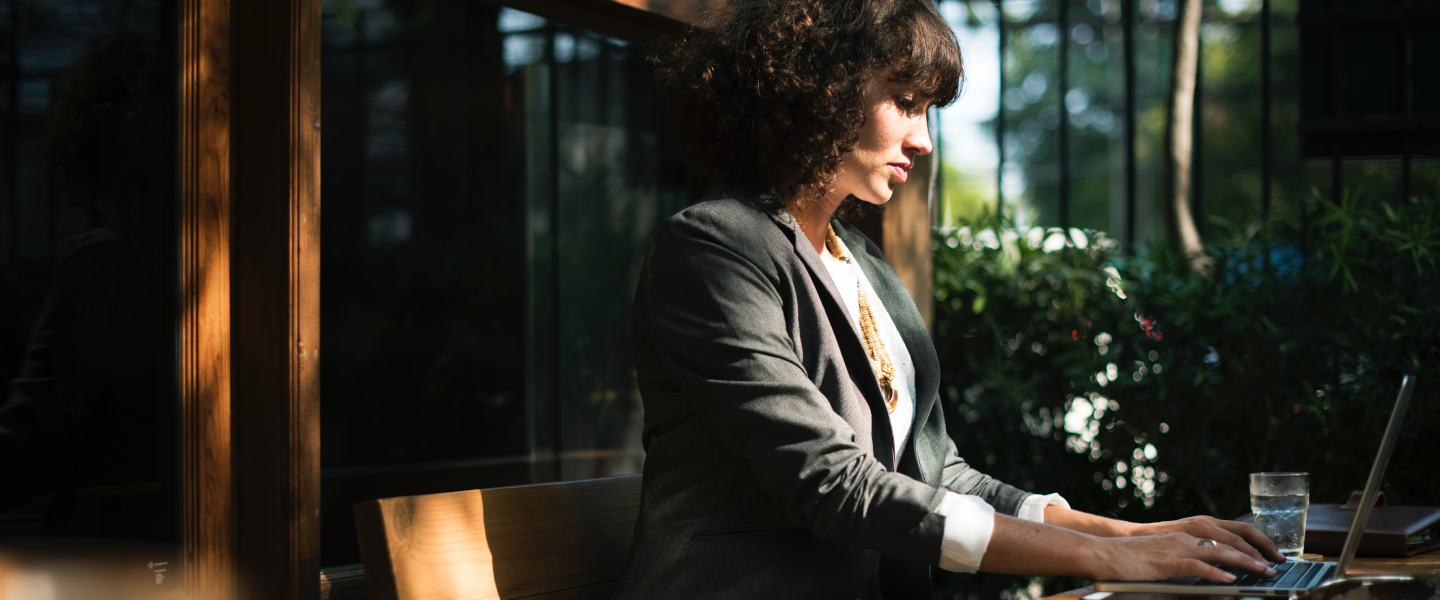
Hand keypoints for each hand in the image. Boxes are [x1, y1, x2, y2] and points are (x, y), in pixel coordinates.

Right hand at [1086, 532, 1277, 582]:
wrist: (1104, 554)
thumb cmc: (1133, 559)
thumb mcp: (1166, 556)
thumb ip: (1189, 560)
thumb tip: (1214, 572)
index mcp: (1186, 535)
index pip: (1226, 535)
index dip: (1250, 545)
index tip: (1267, 556)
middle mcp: (1186, 537)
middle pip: (1229, 543)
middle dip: (1255, 555)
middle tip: (1273, 567)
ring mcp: (1177, 548)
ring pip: (1219, 553)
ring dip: (1244, 563)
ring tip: (1262, 573)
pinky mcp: (1167, 562)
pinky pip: (1197, 566)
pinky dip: (1216, 573)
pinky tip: (1230, 581)